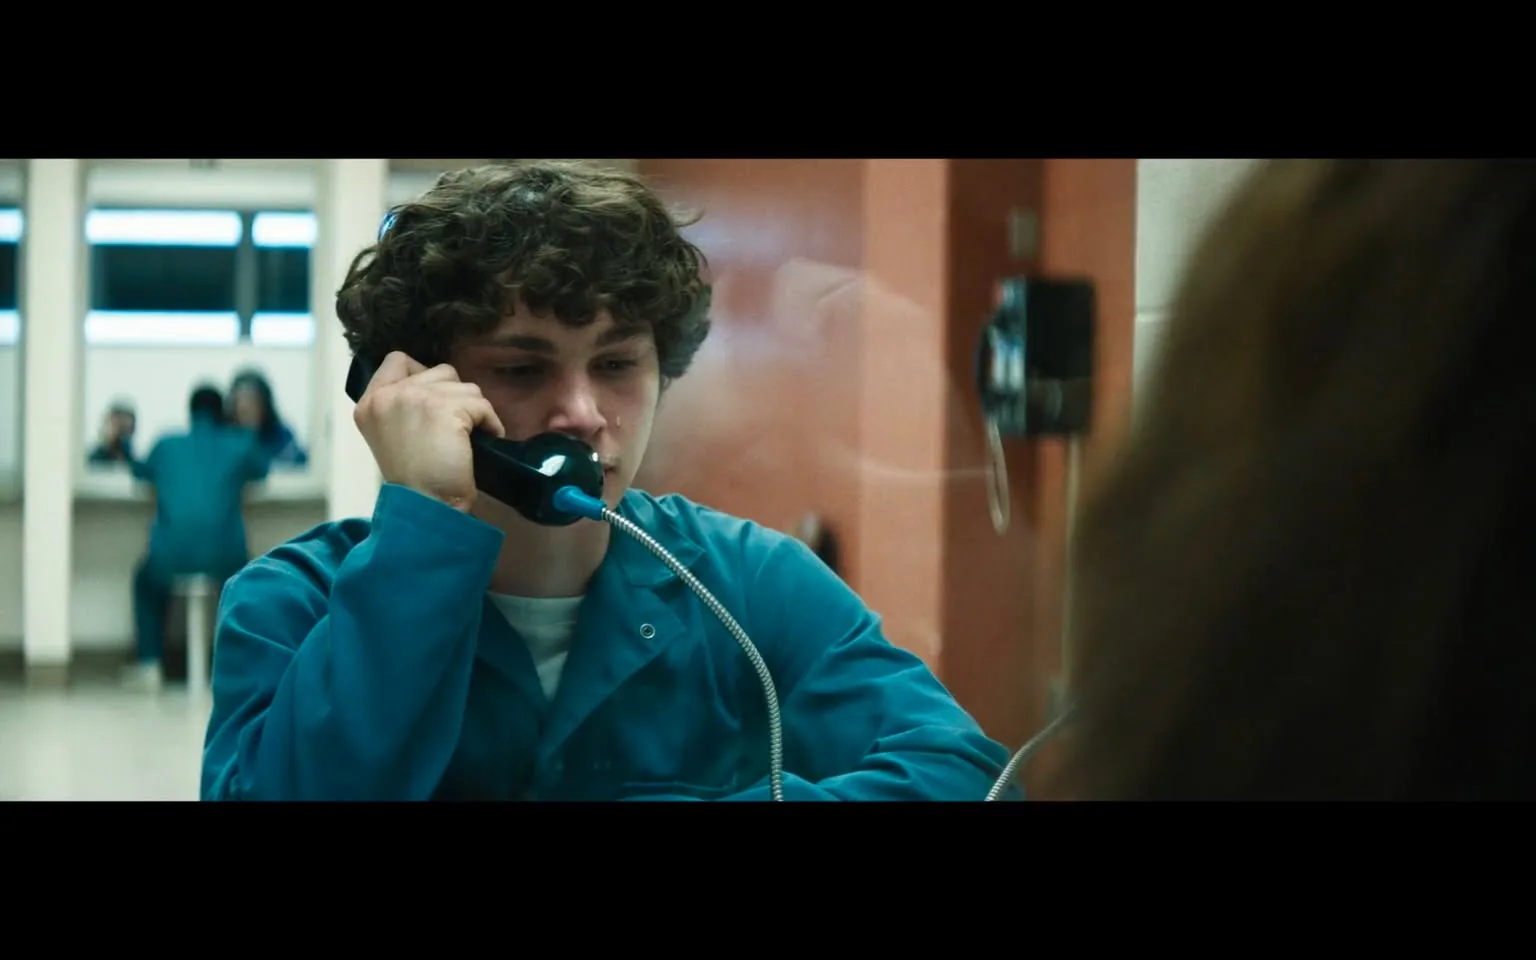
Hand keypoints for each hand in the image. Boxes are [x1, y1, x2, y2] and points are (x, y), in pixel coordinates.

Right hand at [352, 352, 505, 512]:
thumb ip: (403, 406)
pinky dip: (491, 423)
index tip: (436, 401)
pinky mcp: (444, 408)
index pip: (397, 360)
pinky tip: (485, 440)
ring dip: (473, 411)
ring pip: (465, 386)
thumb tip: (439, 385)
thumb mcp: (393, 435)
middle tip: (453, 428)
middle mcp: (387, 395)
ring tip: (465, 439)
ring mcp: (414, 398)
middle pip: (440, 371)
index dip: (424, 374)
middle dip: (455, 396)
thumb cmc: (415, 481)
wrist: (424, 506)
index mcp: (370, 403)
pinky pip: (482, 405)